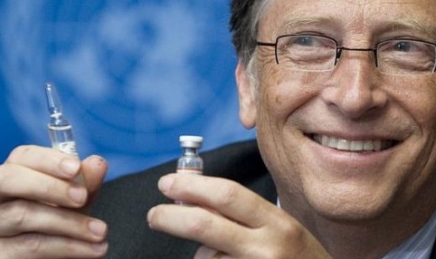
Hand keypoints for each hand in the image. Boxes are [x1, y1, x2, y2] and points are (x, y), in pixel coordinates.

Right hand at [0, 145, 108, 257]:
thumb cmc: (53, 227)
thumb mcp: (70, 204)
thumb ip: (84, 184)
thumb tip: (97, 163)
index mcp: (10, 179)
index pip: (21, 157)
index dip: (48, 160)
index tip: (76, 168)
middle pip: (9, 180)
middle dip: (50, 186)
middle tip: (83, 197)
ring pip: (22, 216)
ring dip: (69, 223)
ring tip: (99, 231)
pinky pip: (28, 248)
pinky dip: (66, 248)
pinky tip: (91, 249)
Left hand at [147, 174, 331, 258]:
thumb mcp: (281, 231)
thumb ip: (243, 215)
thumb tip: (193, 198)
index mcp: (278, 224)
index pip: (229, 195)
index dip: (192, 187)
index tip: (169, 183)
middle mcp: (267, 248)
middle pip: (204, 225)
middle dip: (170, 217)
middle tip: (154, 214)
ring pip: (205, 258)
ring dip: (202, 255)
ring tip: (222, 255)